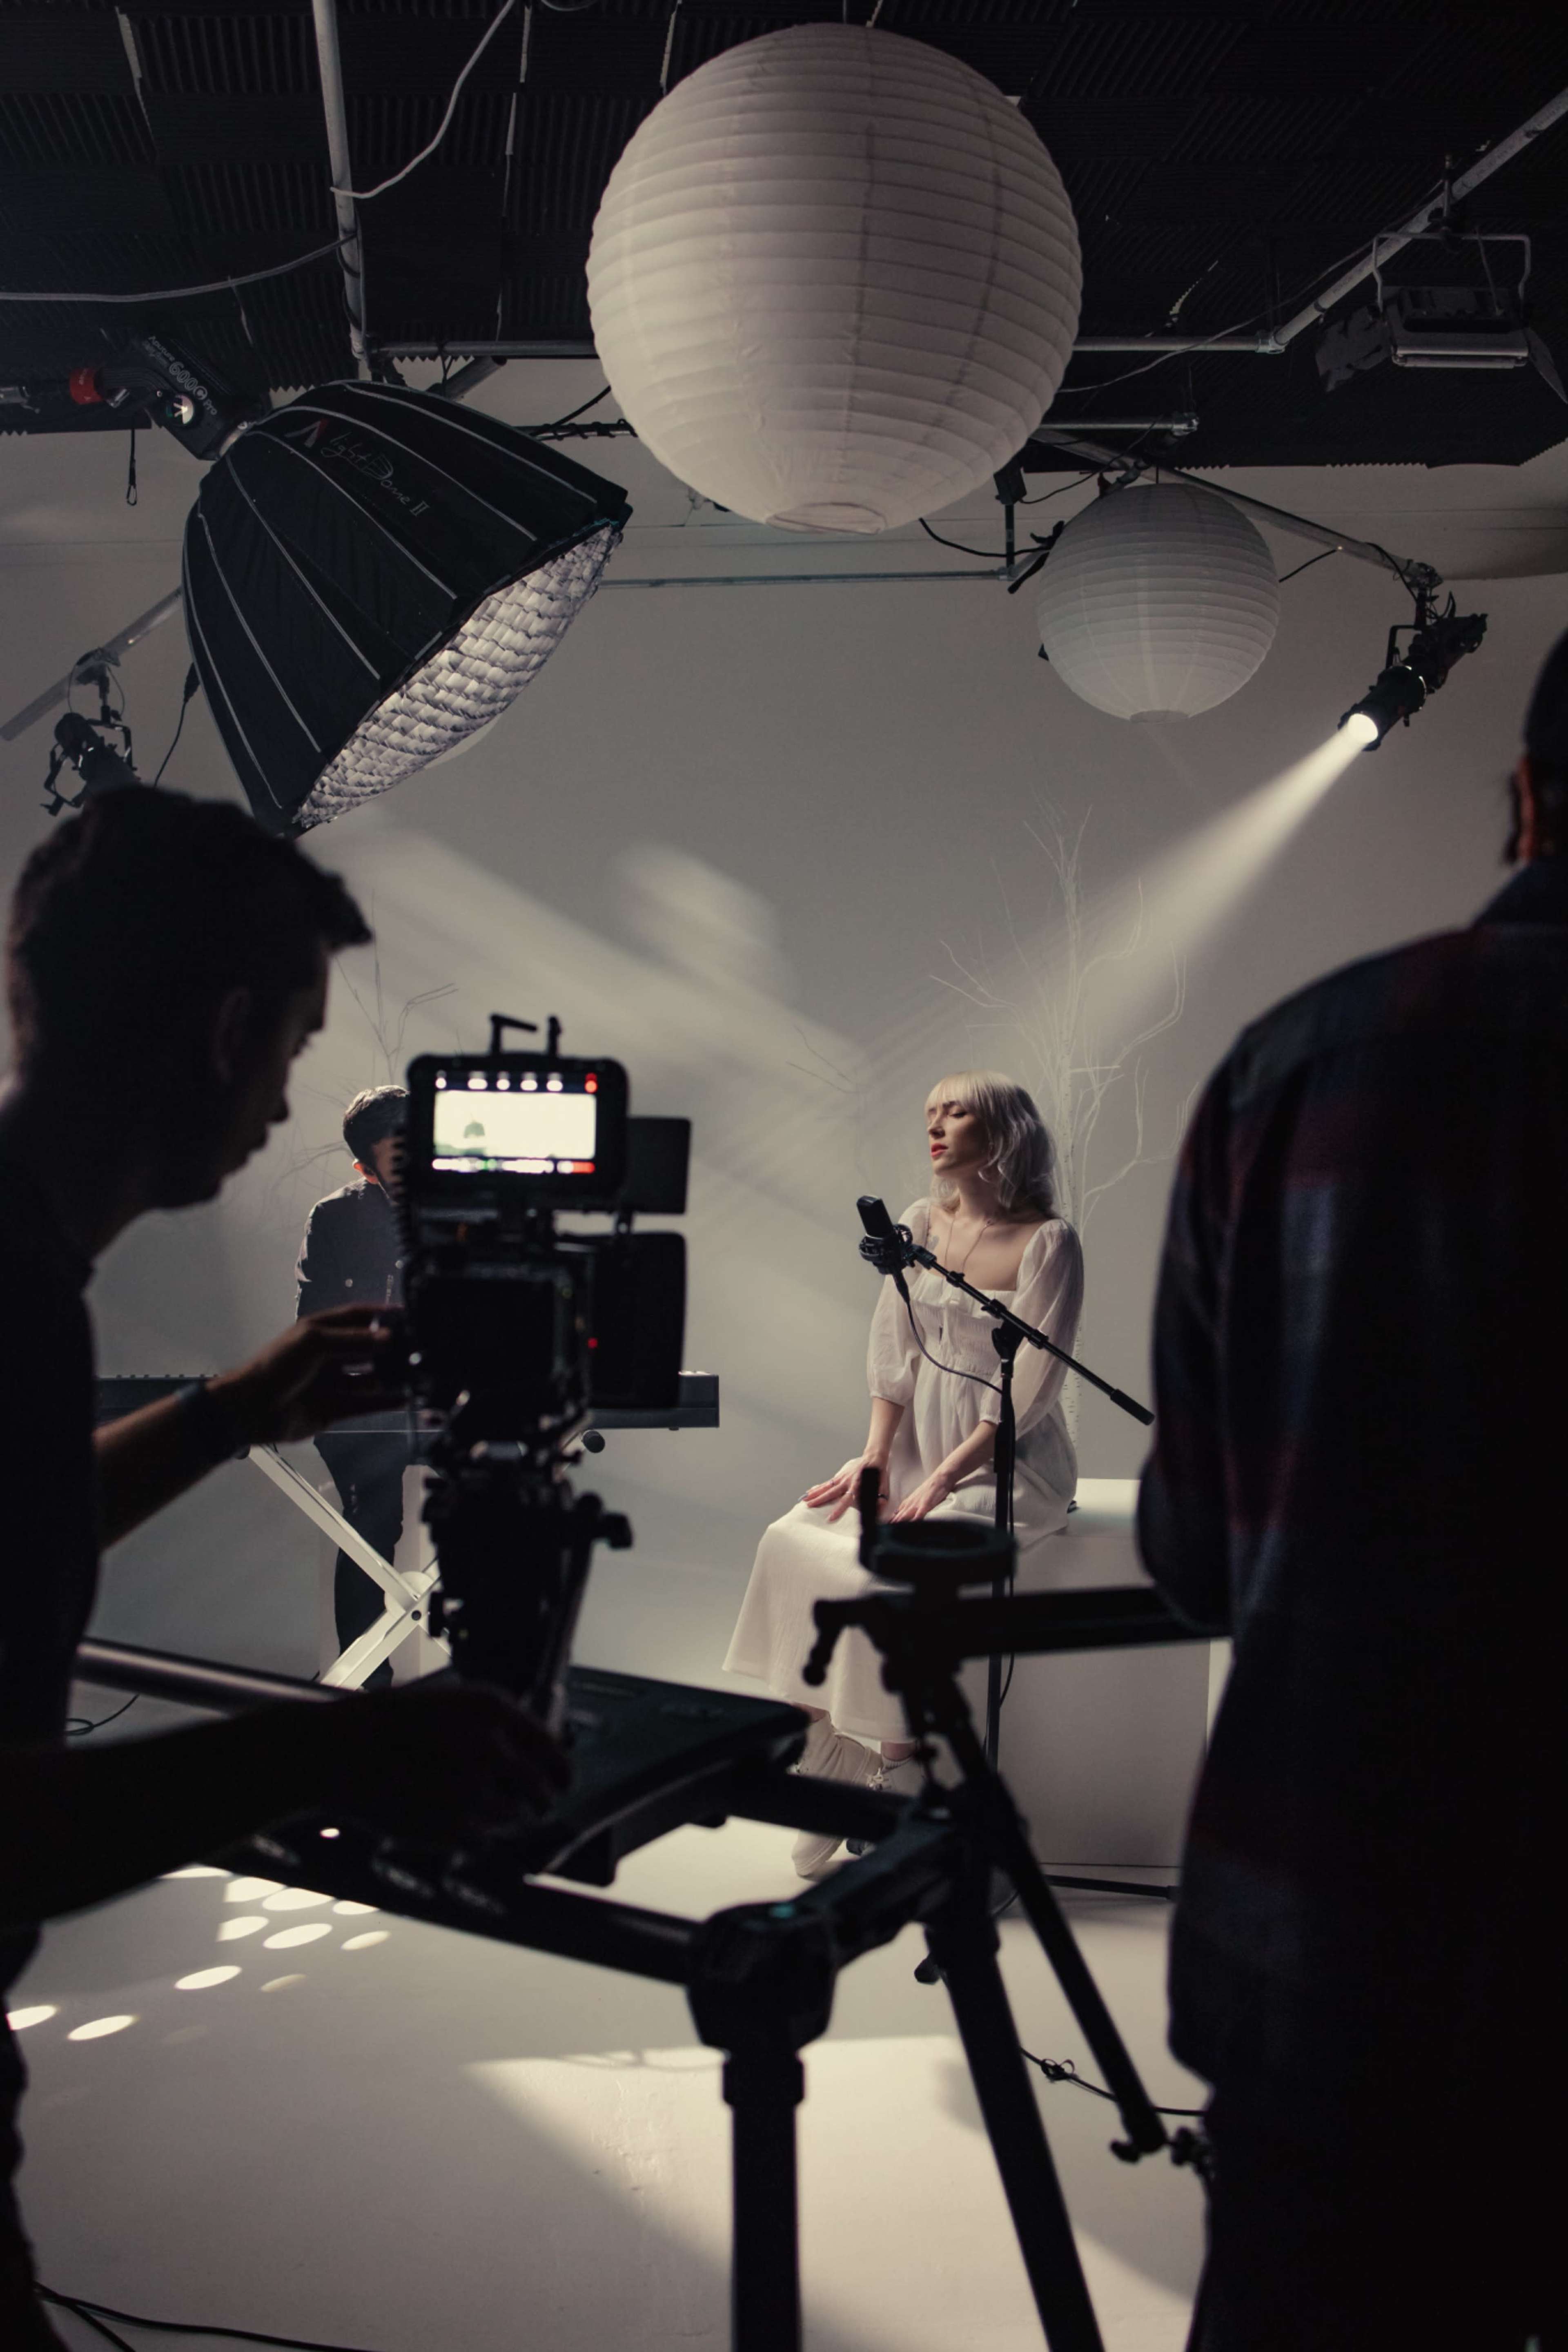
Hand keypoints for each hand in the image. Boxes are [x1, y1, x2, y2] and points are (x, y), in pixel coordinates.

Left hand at [208, 1307, 407, 1445]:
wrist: (250, 1409)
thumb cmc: (278, 1366)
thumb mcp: (314, 1342)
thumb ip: (353, 1340)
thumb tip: (390, 1338)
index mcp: (321, 1331)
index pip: (358, 1317)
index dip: (382, 1315)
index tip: (410, 1315)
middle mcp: (330, 1355)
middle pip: (367, 1348)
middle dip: (391, 1348)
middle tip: (420, 1349)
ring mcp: (334, 1383)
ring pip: (369, 1378)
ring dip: (391, 1376)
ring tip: (417, 1374)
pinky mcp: (335, 1409)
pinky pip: (365, 1404)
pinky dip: (384, 1402)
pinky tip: (405, 1398)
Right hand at [320, 1680, 569, 1842]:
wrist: (338, 1753)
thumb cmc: (388, 1724)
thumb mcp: (448, 1703)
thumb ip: (492, 1727)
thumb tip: (531, 1756)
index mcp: (493, 1710)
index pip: (552, 1749)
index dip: (561, 1770)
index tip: (563, 1782)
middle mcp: (491, 1747)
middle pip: (543, 1790)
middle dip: (541, 1802)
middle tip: (535, 1807)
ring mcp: (474, 1789)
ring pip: (516, 1819)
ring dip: (504, 1820)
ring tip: (471, 1808)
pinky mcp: (453, 1827)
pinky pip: (484, 1841)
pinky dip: (473, 1836)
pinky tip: (447, 1819)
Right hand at [803, 1454, 889, 1525]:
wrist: (873, 1458)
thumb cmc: (878, 1474)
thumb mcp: (882, 1487)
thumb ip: (879, 1499)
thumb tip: (878, 1508)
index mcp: (857, 1485)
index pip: (846, 1500)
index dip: (838, 1509)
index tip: (830, 1517)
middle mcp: (847, 1482)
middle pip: (831, 1493)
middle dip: (819, 1500)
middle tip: (809, 1507)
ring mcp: (842, 1478)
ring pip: (826, 1487)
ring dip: (815, 1493)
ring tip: (805, 1499)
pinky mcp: (839, 1475)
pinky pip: (827, 1483)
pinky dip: (818, 1487)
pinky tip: (810, 1491)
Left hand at [888, 1469, 954, 1523]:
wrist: (940, 1478)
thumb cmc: (932, 1487)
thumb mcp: (920, 1496)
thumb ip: (914, 1504)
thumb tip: (909, 1511)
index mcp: (909, 1500)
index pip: (898, 1512)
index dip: (893, 1519)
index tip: (888, 1525)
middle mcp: (911, 1502)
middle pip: (899, 1515)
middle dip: (893, 1523)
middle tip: (888, 1529)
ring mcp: (917, 1503)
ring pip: (905, 1515)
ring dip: (899, 1522)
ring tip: (894, 1529)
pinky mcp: (925, 1504)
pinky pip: (918, 1514)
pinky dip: (914, 1521)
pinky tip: (911, 1526)